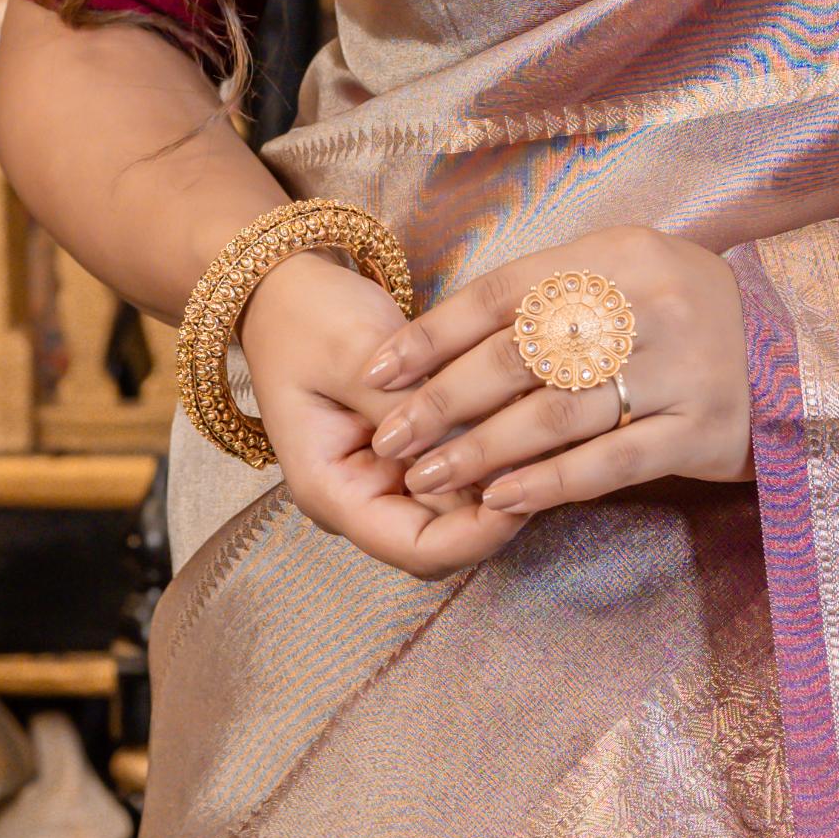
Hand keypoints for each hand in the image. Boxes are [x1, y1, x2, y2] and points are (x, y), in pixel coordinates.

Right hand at [233, 247, 530, 575]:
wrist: (285, 287)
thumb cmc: (307, 316)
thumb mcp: (353, 352)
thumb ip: (408, 405)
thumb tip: (473, 448)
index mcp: (331, 490)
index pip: (416, 550)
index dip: (476, 538)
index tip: (523, 498)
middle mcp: (360, 498)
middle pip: (445, 542)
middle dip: (498, 516)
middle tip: (553, 467)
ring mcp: (386, 478)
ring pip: (460, 513)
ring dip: (502, 486)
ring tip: (551, 446)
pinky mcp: (409, 453)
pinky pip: (461, 475)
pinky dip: (494, 461)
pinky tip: (530, 428)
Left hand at [361, 225, 749, 520]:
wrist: (808, 345)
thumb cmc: (690, 311)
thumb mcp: (627, 272)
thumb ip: (550, 293)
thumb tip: (445, 338)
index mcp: (613, 256)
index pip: (501, 293)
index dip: (433, 335)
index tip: (379, 371)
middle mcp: (642, 305)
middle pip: (517, 358)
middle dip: (442, 404)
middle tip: (390, 439)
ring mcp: (676, 369)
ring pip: (554, 416)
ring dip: (482, 453)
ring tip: (429, 479)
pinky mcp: (702, 430)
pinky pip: (609, 463)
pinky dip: (549, 484)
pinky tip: (502, 500)